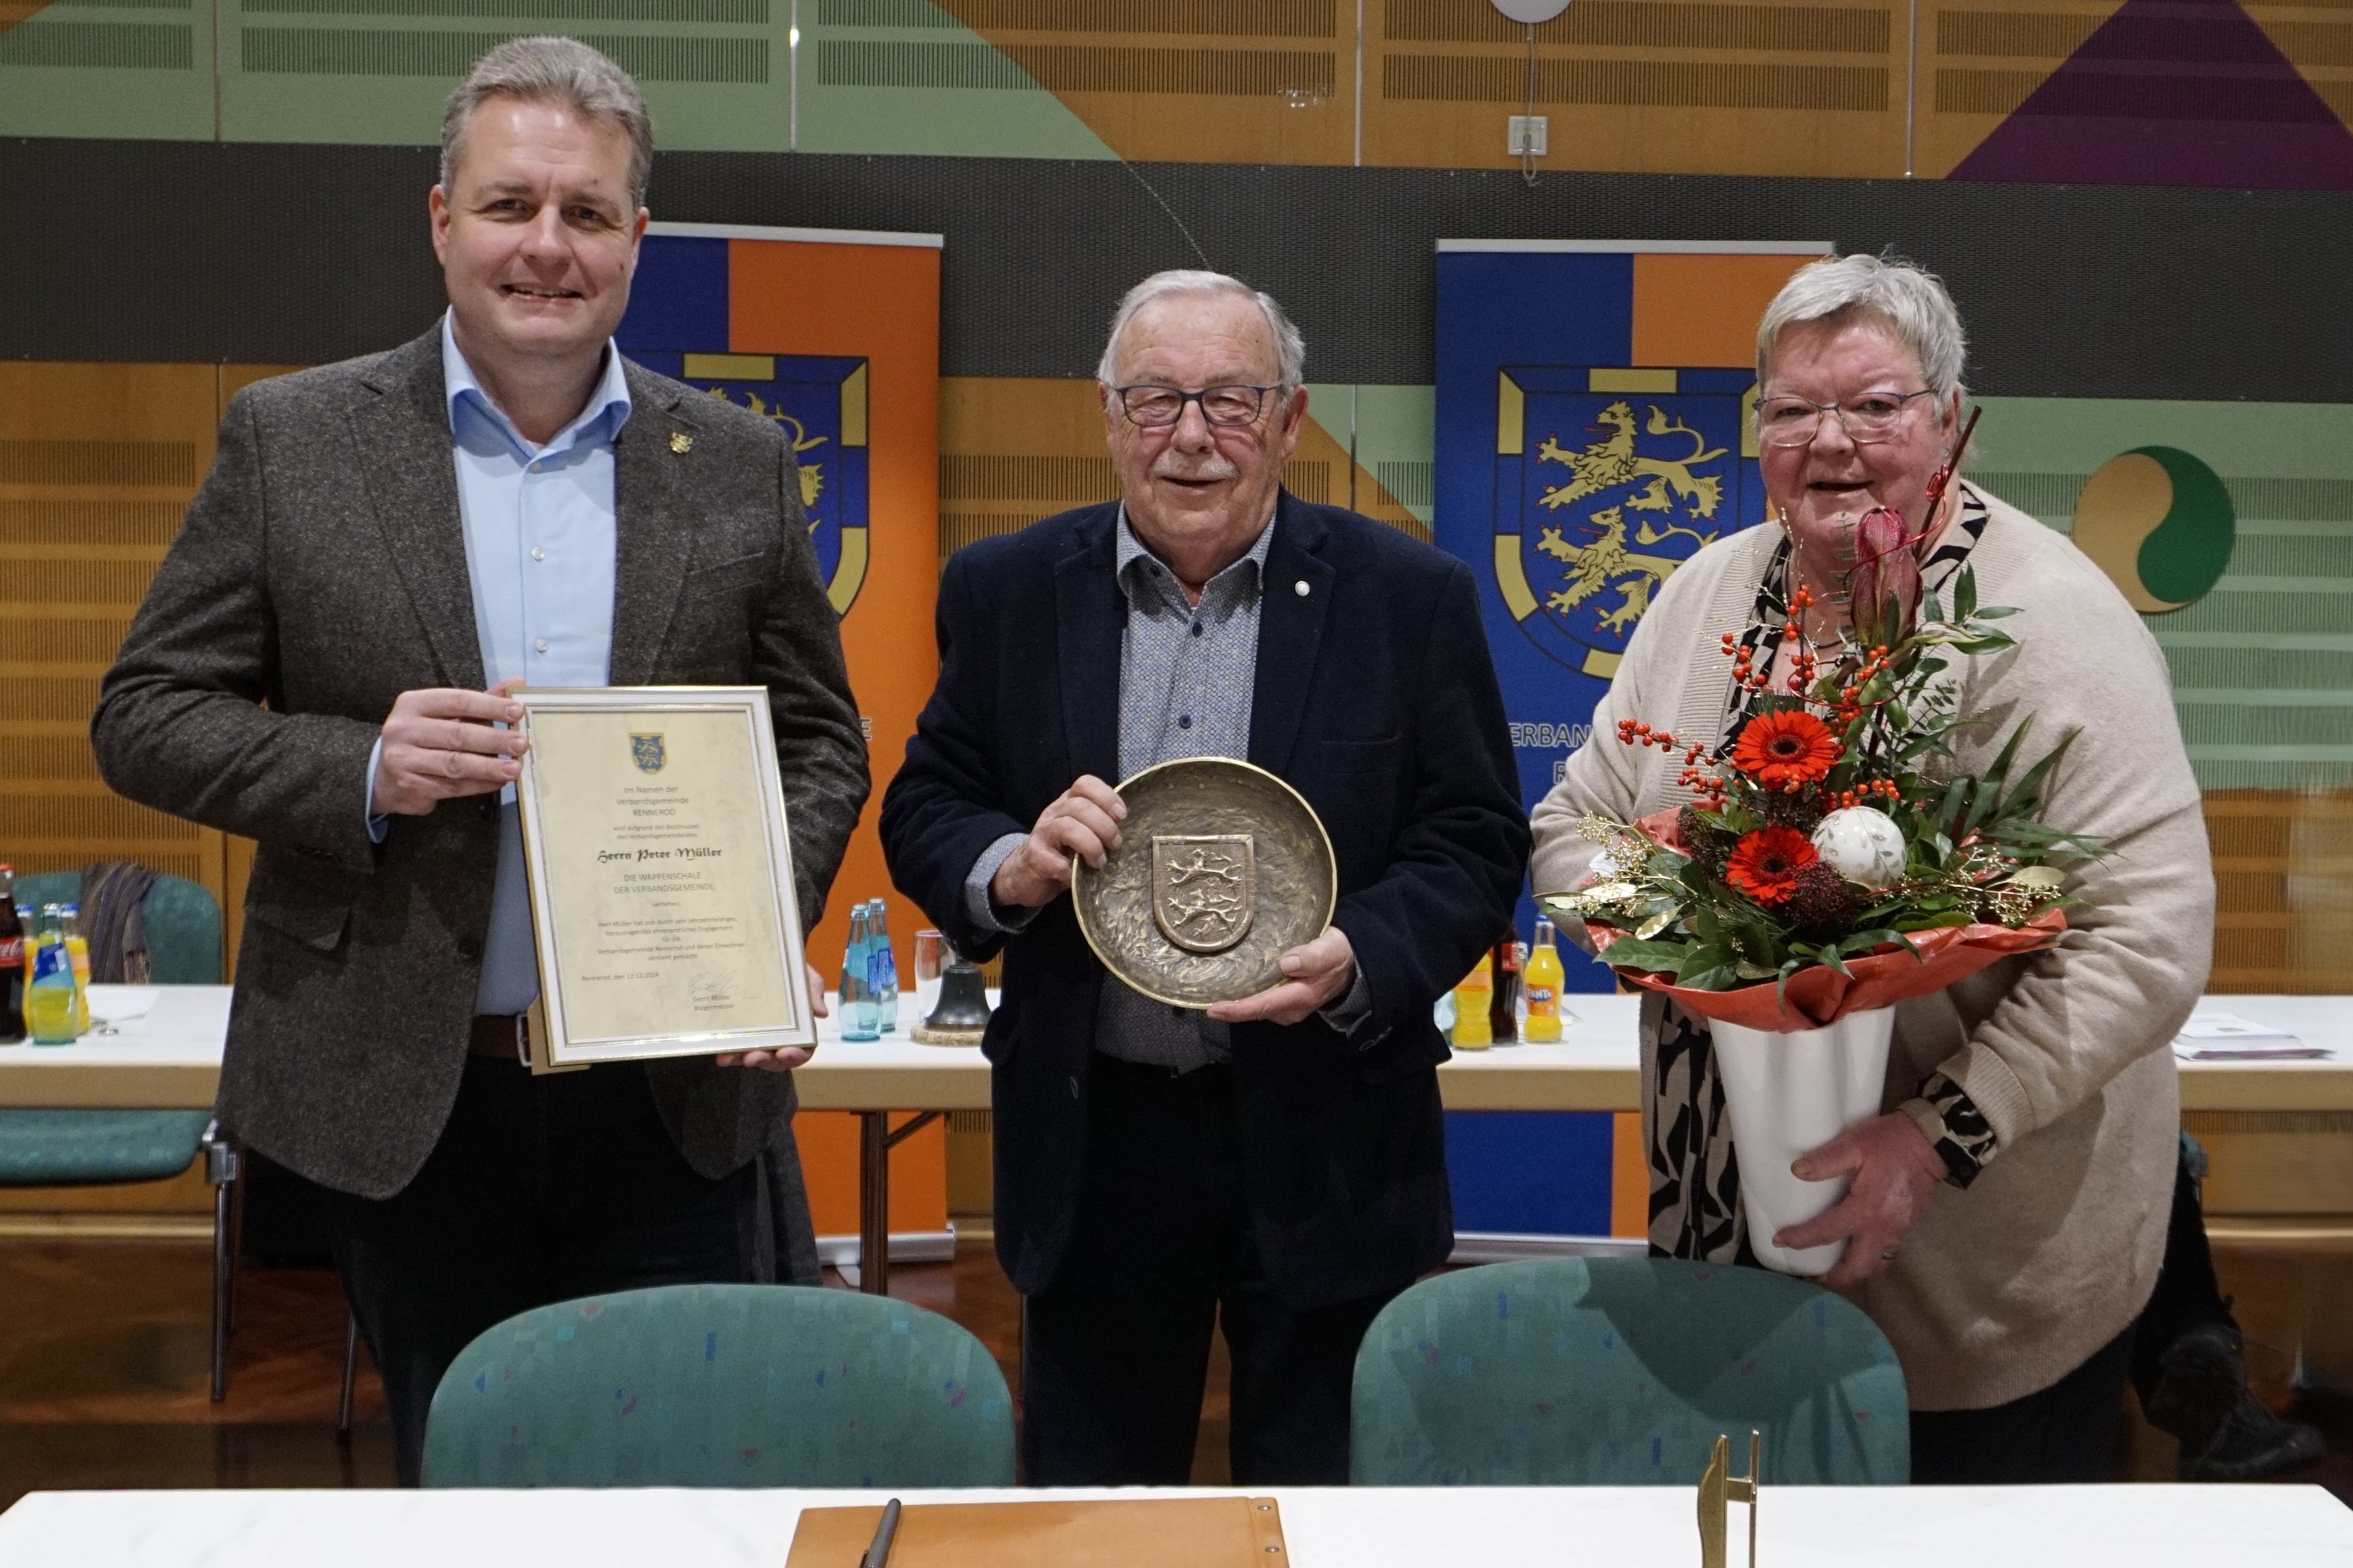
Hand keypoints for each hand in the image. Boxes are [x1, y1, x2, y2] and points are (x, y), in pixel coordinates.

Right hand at [372, 681, 528, 814]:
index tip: (517, 712)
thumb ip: (480, 701)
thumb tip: (517, 684)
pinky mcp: (409, 786)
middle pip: (457, 734)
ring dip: (488, 767)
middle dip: (493, 740)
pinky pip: (451, 787)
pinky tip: (497, 782)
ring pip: (454, 764)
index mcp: (413, 703)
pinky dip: (478, 785)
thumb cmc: (423, 738)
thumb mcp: (445, 715)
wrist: (383, 775)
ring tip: (514, 768)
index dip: (490, 706)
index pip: (457, 700)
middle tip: (521, 744)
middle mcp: (403, 729)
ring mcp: (403, 759)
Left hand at [717, 963, 829, 1072]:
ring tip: (729, 1058)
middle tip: (753, 1057)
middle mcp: (779, 1038)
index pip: (802, 1050)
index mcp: (800, 1029)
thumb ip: (813, 990)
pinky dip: (728, 1055)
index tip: (785, 1053)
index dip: (795, 1055)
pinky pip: (734, 1051)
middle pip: (776, 1060)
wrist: (760, 958)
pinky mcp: (738, 1036)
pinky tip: (721, 1054)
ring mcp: (757, 1039)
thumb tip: (821, 1013)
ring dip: (741, 1061)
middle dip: (765, 1061)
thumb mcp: (804, 975)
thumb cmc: (787, 971)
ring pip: (752, 1058)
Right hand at [990, 776, 1125, 909]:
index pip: (1085, 784)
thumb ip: (1101, 827)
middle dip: (1104, 826)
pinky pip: (1052, 860)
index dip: (1106, 796)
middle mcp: (1054, 813)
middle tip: (1116, 845)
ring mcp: (1042, 834)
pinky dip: (1069, 870)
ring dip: (1090, 845)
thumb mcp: (1082, 834)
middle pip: (1080, 806)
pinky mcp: (1034, 857)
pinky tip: (1075, 877)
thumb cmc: (1062, 853)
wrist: (1025, 874)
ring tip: (1100, 862)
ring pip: (1066, 827)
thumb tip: (1135, 832)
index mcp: (1068, 803)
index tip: (1122, 815)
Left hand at [1206, 926, 1355, 1026]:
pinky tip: (1234, 984)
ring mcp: (1288, 1005)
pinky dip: (1246, 995)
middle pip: (1255, 1011)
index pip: (1263, 1006)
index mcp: (1300, 997)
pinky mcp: (1285, 998)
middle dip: (1230, 1009)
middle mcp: (1291, 1007)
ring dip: (1236, 1002)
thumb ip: (1312, 957)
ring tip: (1212, 991)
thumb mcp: (1330, 950)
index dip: (1237, 1010)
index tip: (1213, 1009)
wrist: (1351, 962)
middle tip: (1202, 998)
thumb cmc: (1338, 954)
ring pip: (1257, 1007)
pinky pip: (1261, 1000)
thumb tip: (1287, 962)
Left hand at [1772, 1111, 1947, 1287]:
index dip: (1800, 1239)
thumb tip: (1797, 1172)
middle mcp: (1883, 1229)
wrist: (1932, 1143)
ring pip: (1875, 1265)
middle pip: (1858, 1268)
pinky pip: (1886, 1253)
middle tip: (1815, 1277)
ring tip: (1835, 1269)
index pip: (1826, 1233)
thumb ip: (1825, 1160)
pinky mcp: (1907, 1226)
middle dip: (1836, 1278)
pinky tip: (1858, 1249)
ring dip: (1854, 1271)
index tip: (1779, 1241)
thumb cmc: (1892, 1142)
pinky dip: (1870, 1259)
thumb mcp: (1855, 1144)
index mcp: (1866, 1211)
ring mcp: (1898, 1231)